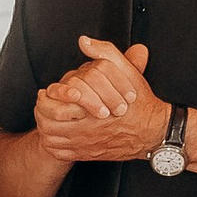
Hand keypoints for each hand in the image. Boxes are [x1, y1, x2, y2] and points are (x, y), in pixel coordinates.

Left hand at [33, 38, 173, 164]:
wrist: (153, 131)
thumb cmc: (140, 102)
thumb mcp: (126, 71)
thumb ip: (104, 52)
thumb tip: (84, 41)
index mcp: (89, 108)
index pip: (54, 103)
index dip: (47, 96)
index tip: (48, 91)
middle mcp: (84, 129)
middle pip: (47, 123)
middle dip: (42, 112)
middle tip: (43, 103)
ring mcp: (85, 145)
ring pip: (51, 139)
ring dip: (44, 128)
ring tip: (45, 117)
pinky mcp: (87, 155)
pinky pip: (60, 153)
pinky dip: (52, 145)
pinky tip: (55, 135)